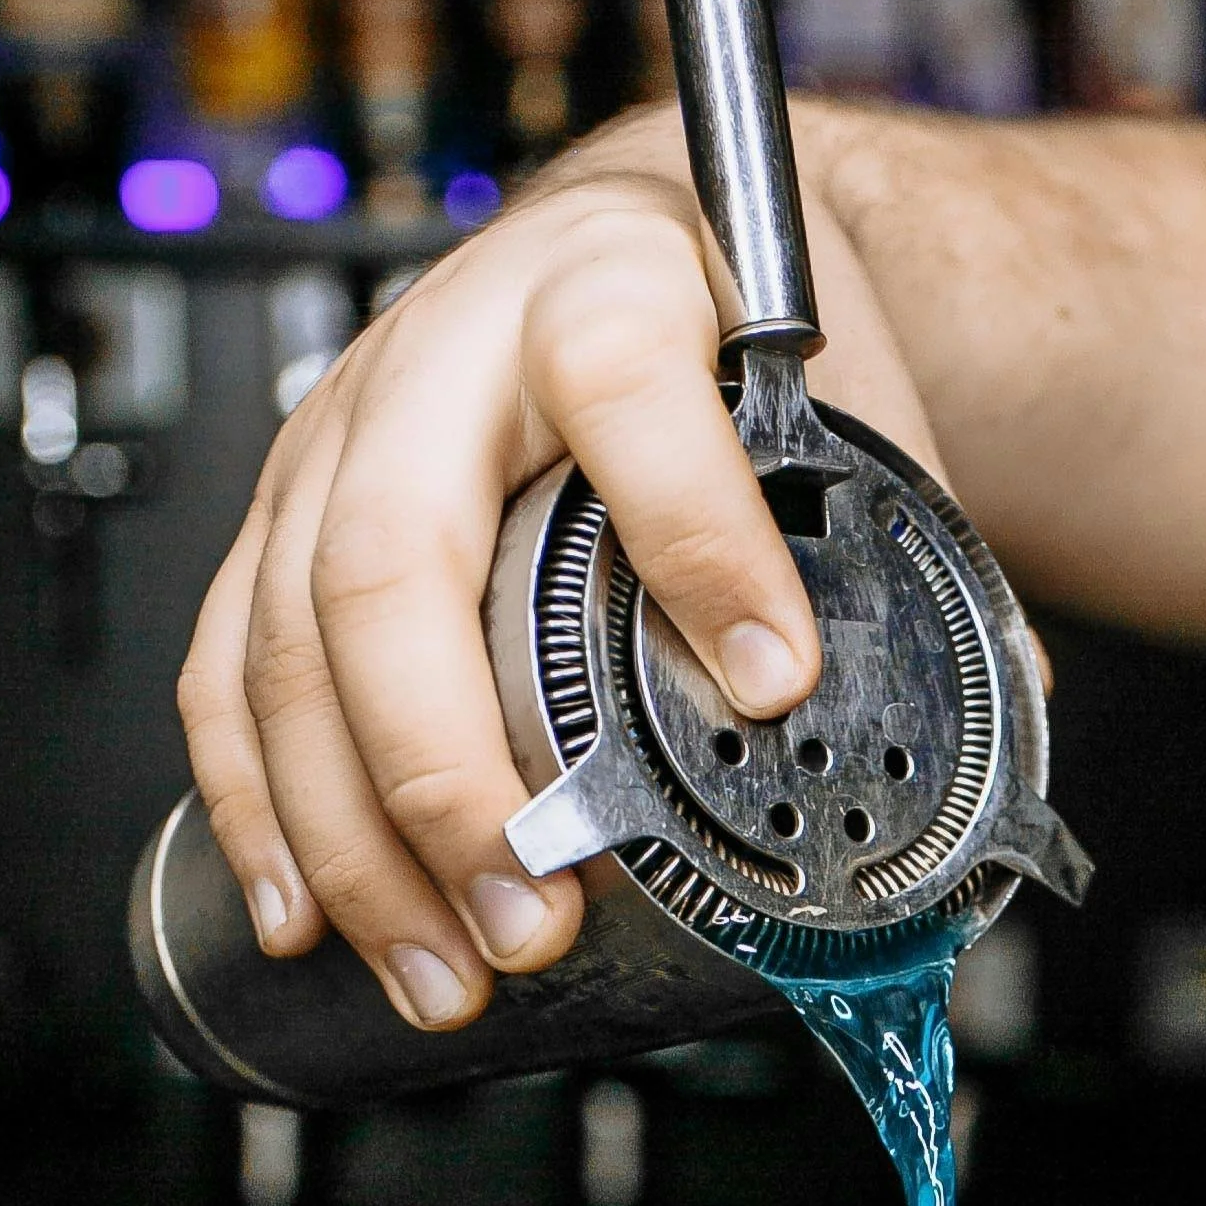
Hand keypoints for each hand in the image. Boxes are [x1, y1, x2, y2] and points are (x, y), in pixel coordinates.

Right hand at [176, 103, 949, 1028]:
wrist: (645, 238)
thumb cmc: (734, 323)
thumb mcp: (835, 395)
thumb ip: (896, 555)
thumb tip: (973, 763)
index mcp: (611, 290)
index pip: (629, 392)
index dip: (698, 541)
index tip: (775, 681)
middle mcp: (447, 350)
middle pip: (393, 556)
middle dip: (452, 773)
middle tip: (537, 912)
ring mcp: (344, 431)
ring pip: (295, 638)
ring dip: (358, 832)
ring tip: (449, 967)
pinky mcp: (288, 508)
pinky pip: (232, 663)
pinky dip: (261, 803)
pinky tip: (304, 909)